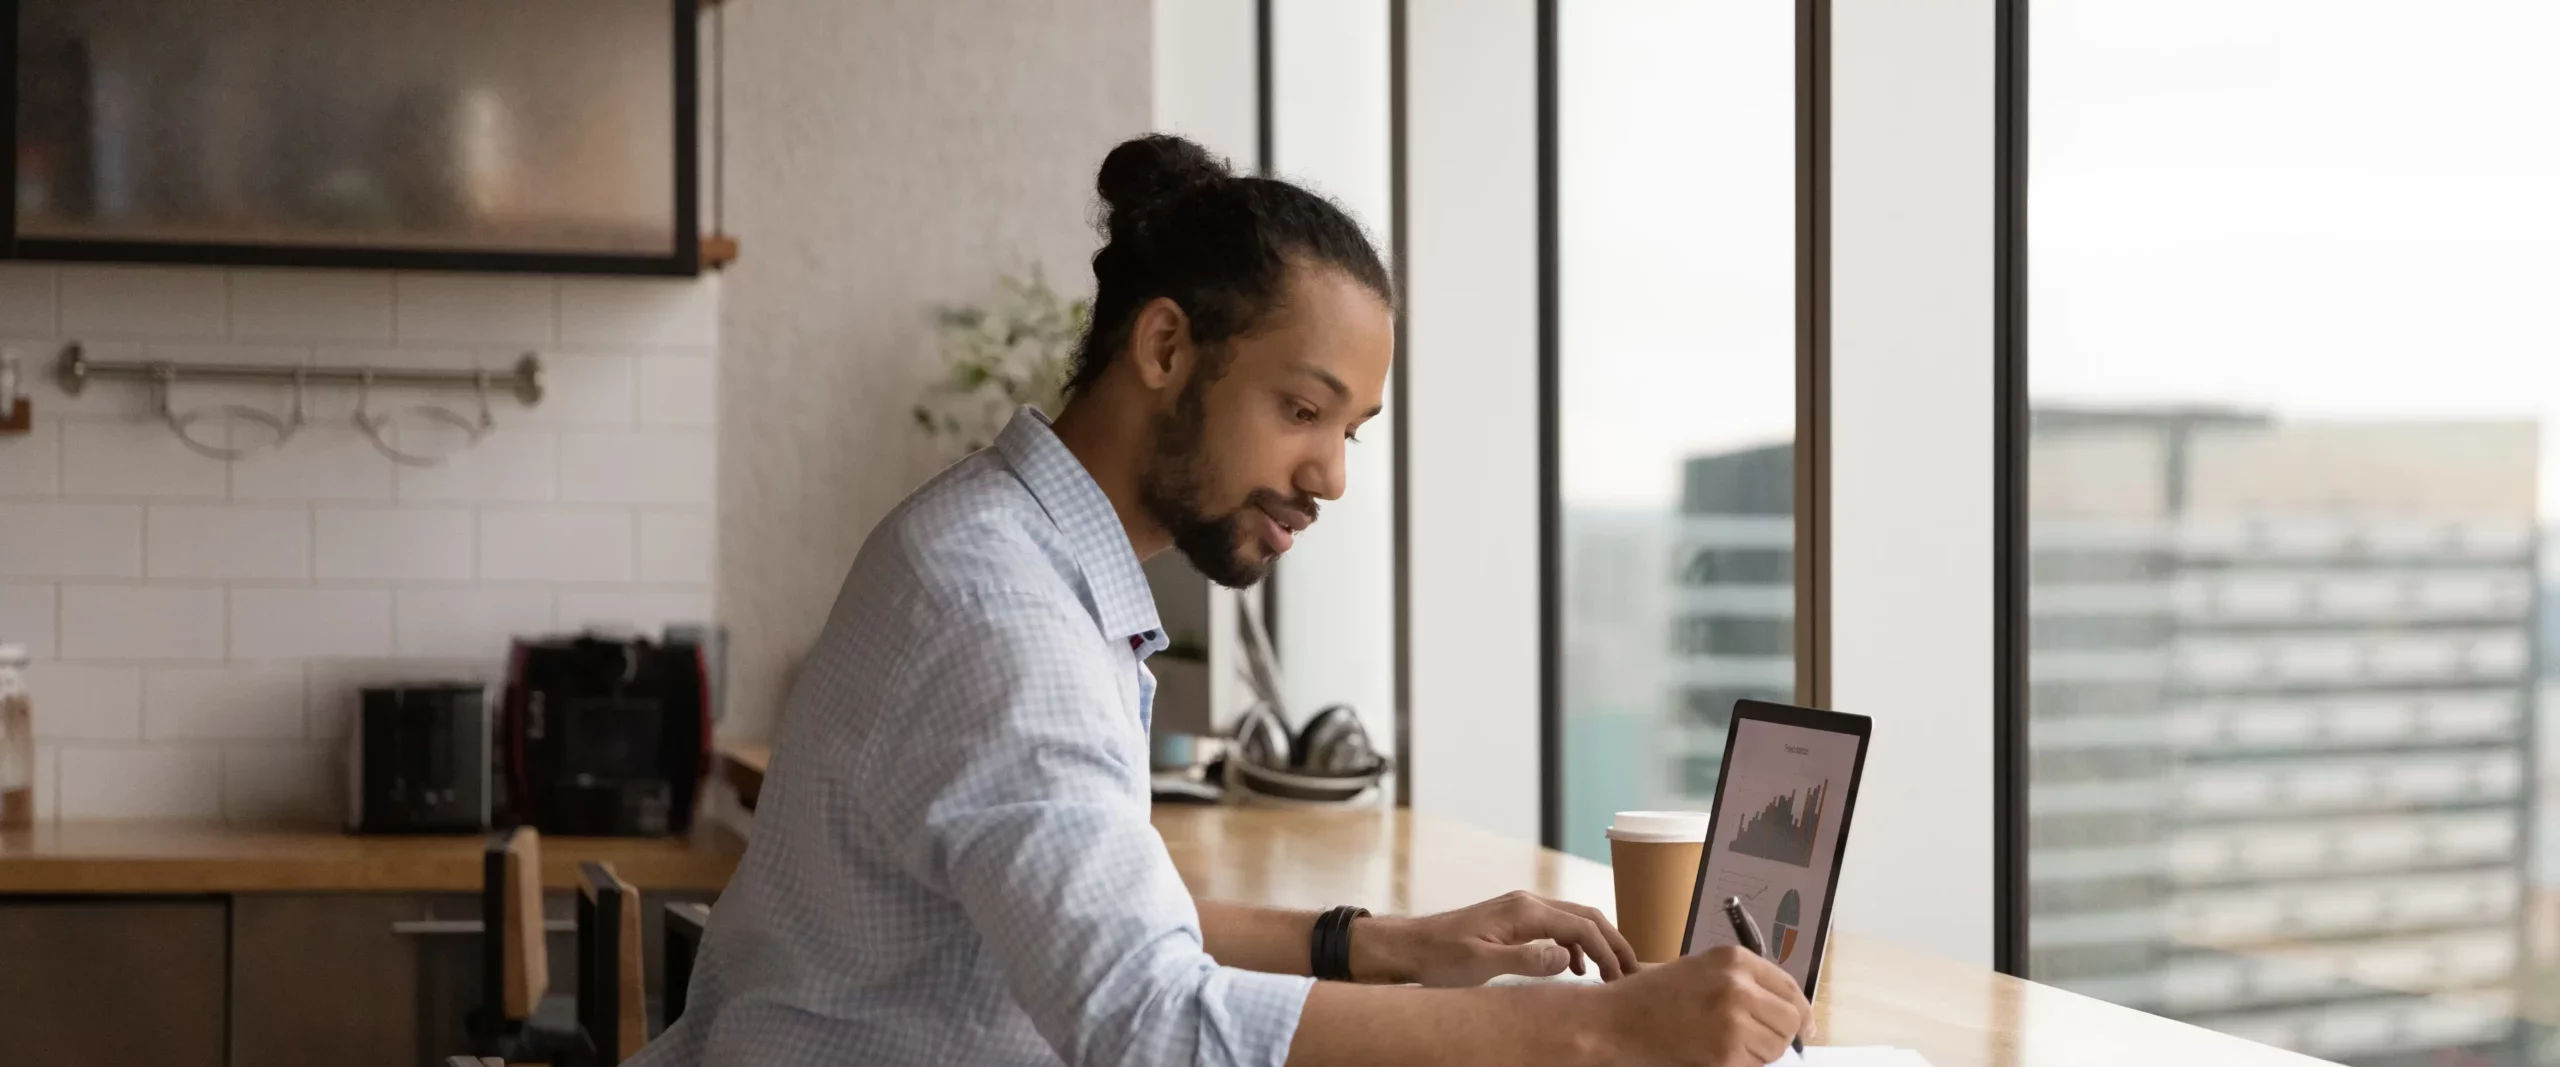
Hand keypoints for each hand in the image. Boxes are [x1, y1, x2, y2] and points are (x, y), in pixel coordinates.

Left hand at [1352, 890, 1640, 985]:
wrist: (1408, 947)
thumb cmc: (1439, 957)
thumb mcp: (1482, 963)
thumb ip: (1527, 959)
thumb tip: (1567, 956)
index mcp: (1525, 911)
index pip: (1583, 926)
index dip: (1608, 951)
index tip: (1623, 978)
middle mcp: (1527, 904)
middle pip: (1585, 917)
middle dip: (1612, 942)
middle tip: (1631, 972)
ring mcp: (1519, 911)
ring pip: (1572, 921)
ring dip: (1595, 944)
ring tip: (1609, 974)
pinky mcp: (1511, 922)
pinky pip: (1554, 928)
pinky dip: (1573, 946)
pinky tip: (1572, 968)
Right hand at [1599, 946, 1809, 1066]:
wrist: (1615, 1020)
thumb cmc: (1652, 997)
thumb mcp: (1700, 971)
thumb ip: (1742, 982)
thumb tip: (1787, 1009)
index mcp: (1734, 959)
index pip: (1790, 988)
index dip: (1801, 1012)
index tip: (1804, 1028)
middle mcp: (1739, 984)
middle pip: (1790, 1019)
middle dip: (1779, 1035)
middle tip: (1756, 1042)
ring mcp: (1734, 1018)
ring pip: (1775, 1047)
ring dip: (1759, 1053)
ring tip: (1725, 1044)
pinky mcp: (1726, 1051)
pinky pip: (1754, 1065)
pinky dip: (1741, 1065)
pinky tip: (1714, 1054)